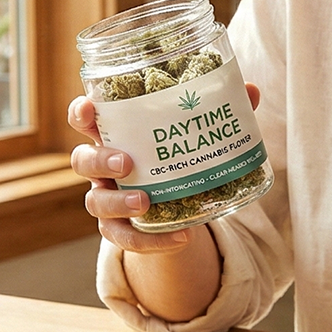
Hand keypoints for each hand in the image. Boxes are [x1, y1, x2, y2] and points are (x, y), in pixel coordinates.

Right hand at [68, 84, 261, 254]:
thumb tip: (251, 90)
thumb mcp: (194, 134)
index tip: (89, 109)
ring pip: (95, 203)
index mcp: (116, 134)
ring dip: (118, 203)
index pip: (85, 119)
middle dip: (99, 160)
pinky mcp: (121, 229)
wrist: (177, 207)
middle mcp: (104, 166)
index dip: (80, 113)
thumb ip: (218, 112)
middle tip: (126, 162)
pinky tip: (181, 239)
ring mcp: (108, 199)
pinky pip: (126, 239)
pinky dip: (151, 241)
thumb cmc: (176, 156)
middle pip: (82, 160)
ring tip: (145, 202)